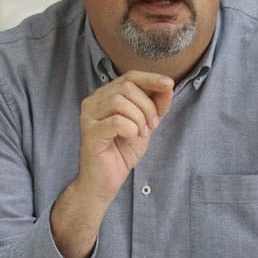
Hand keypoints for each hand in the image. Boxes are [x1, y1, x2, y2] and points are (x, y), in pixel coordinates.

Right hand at [78, 70, 173, 199]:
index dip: (150, 78)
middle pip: (126, 87)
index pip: (129, 77)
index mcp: (105, 96)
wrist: (105, 181)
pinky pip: (116, 121)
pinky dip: (130, 129)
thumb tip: (168, 85)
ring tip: (140, 133)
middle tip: (152, 125)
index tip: (169, 84)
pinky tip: (131, 138)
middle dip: (147, 105)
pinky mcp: (90, 133)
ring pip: (120, 102)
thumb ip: (156, 105)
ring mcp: (88, 116)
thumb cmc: (122, 151)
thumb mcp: (146, 124)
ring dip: (139, 118)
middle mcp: (93, 101)